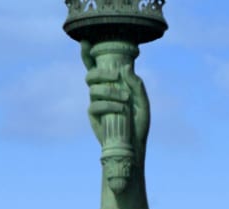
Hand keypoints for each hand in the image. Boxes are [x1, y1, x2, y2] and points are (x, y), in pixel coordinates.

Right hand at [83, 41, 149, 160]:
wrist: (134, 147)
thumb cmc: (139, 124)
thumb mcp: (143, 104)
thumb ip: (137, 86)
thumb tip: (126, 67)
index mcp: (112, 85)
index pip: (96, 67)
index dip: (87, 54)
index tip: (85, 42)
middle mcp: (101, 92)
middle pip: (91, 74)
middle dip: (101, 72)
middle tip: (115, 76)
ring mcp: (95, 103)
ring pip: (94, 89)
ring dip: (110, 91)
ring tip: (125, 100)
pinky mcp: (93, 116)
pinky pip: (95, 105)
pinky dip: (109, 105)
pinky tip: (121, 109)